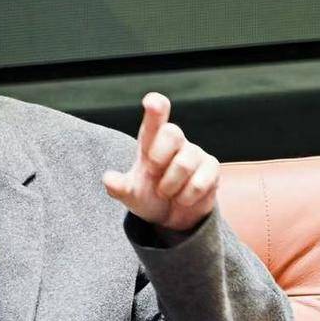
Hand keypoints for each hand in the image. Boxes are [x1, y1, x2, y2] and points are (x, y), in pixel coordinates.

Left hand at [102, 92, 220, 233]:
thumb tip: (108, 179)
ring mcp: (195, 153)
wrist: (171, 217)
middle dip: (158, 158)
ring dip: (170, 187)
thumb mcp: (130, 194)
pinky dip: (186, 198)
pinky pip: (200, 183)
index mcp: (152, 140)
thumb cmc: (149, 196)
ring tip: (167, 193)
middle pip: (172, 132)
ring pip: (184, 164)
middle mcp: (175, 141)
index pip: (156, 116)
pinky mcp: (211, 168)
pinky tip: (183, 199)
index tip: (152, 103)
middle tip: (153, 174)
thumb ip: (119, 187)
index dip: (156, 107)